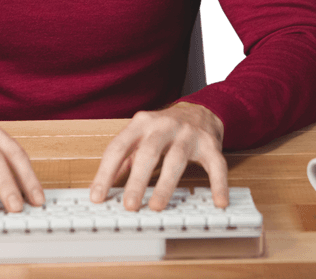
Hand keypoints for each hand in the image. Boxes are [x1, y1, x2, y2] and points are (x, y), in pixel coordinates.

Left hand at [89, 102, 227, 210]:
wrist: (201, 109)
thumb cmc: (165, 129)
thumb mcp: (140, 135)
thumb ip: (124, 158)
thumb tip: (103, 185)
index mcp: (141, 123)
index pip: (118, 147)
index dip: (106, 172)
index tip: (97, 196)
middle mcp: (164, 126)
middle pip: (148, 153)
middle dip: (137, 180)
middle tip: (128, 205)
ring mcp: (188, 134)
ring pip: (176, 160)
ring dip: (166, 185)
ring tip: (156, 206)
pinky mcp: (210, 144)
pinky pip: (215, 165)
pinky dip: (218, 184)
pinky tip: (218, 201)